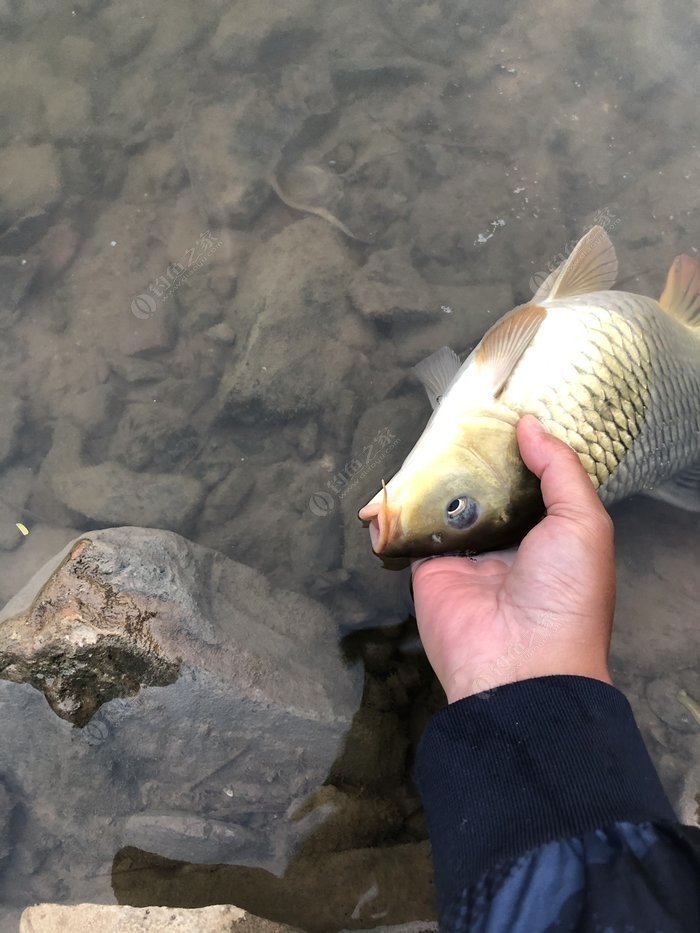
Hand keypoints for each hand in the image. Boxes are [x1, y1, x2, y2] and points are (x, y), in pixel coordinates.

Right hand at [411, 415, 614, 701]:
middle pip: (485, 486)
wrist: (520, 665)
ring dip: (438, 474)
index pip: (531, 479)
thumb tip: (530, 426)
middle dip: (475, 455)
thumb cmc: (566, 596)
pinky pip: (411, 528)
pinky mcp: (428, 564)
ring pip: (447, 501)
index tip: (505, 411)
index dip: (520, 448)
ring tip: (432, 432)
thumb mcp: (584, 523)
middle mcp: (507, 540)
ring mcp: (466, 552)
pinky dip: (401, 507)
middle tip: (463, 414)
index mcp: (550, 531)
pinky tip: (397, 478)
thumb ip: (559, 469)